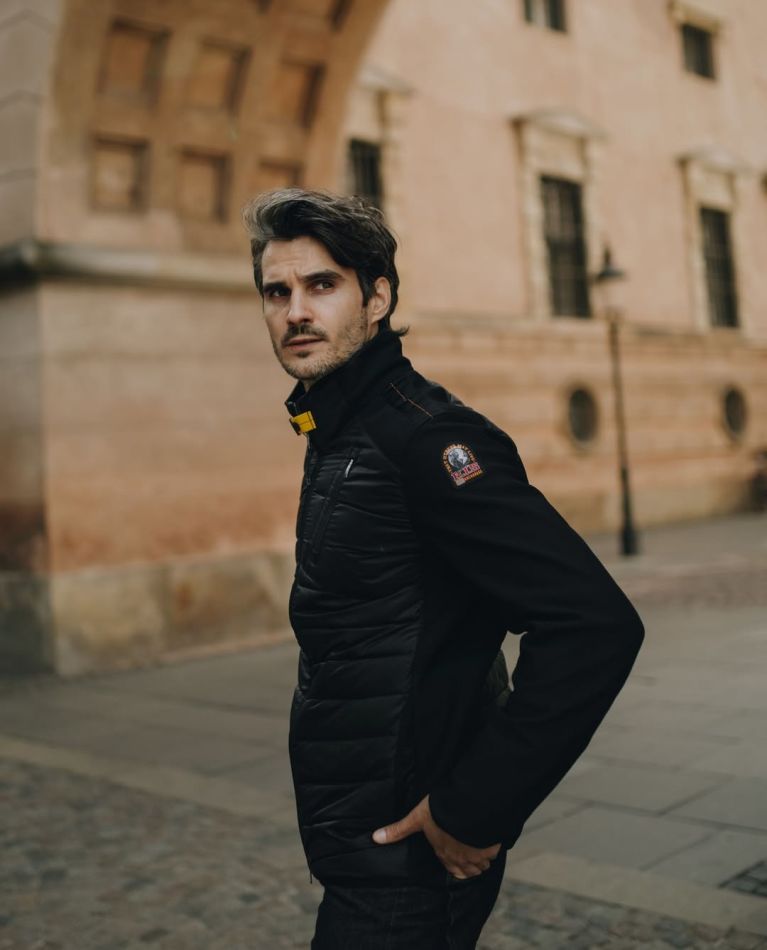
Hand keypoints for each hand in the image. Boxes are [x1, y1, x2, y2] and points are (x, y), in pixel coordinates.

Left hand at [371, 794, 500, 878]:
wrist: (465, 808)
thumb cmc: (439, 812)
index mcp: (442, 852)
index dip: (451, 861)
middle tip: (468, 854)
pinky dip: (491, 850)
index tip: (454, 857)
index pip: (449, 867)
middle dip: (467, 864)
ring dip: (479, 860)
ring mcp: (475, 855)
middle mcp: (458, 858)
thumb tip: (374, 838)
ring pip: (480, 866)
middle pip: (466, 871)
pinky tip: (489, 841)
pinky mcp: (490, 848)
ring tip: (478, 849)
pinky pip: (492, 856)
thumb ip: (398, 830)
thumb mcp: (416, 818)